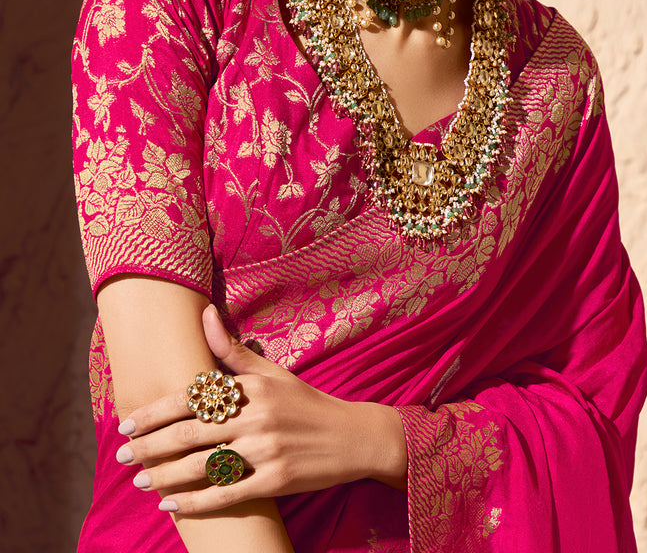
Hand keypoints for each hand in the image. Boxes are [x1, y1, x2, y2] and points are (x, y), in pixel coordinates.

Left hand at [116, 305, 407, 513]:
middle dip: (151, 446)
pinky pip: (227, 494)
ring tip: (141, 481)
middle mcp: (257, 416)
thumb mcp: (272, 372)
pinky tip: (172, 506)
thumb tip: (205, 312)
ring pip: (203, 466)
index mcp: (252, 387)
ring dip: (166, 476)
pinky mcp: (275, 481)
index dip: (155, 412)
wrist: (351, 437)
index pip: (192, 398)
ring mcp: (266, 450)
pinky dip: (196, 503)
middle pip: (190, 433)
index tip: (127, 422)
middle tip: (123, 455)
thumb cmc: (305, 402)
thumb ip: (232, 349)